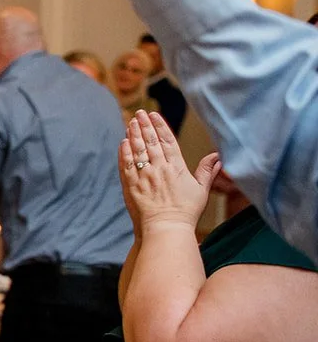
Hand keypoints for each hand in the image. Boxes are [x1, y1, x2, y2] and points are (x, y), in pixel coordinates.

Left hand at [119, 111, 218, 229]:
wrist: (166, 228)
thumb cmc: (186, 212)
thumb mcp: (201, 190)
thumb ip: (207, 171)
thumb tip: (218, 156)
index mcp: (177, 167)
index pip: (167, 141)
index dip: (160, 126)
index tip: (154, 114)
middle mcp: (159, 168)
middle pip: (151, 142)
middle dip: (145, 125)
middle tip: (139, 113)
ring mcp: (144, 176)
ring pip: (138, 150)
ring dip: (134, 134)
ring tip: (131, 122)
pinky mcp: (131, 185)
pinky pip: (126, 164)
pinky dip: (125, 152)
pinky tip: (123, 142)